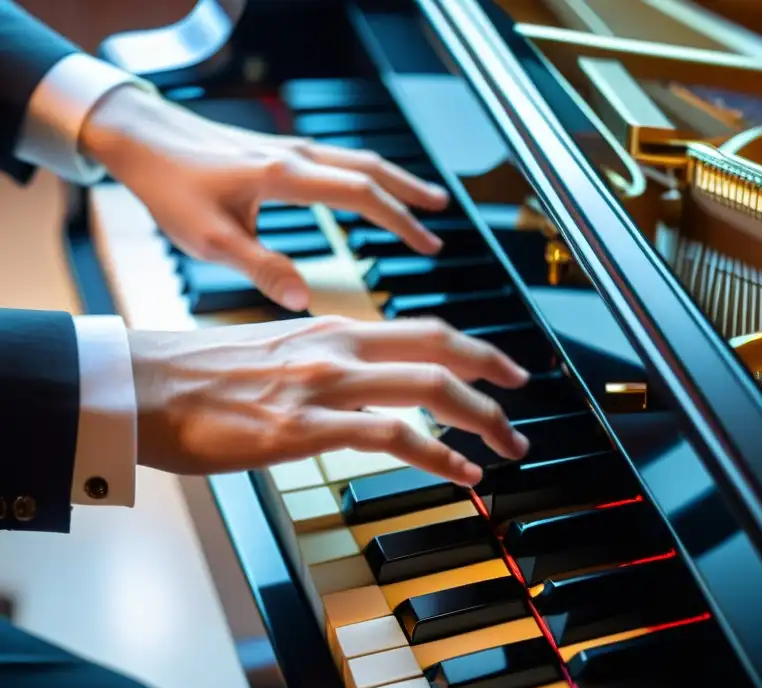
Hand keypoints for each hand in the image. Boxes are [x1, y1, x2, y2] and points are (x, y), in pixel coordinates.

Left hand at [80, 86, 448, 311]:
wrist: (141, 137)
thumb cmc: (171, 187)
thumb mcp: (211, 239)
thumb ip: (261, 268)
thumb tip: (303, 300)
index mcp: (286, 178)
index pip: (362, 195)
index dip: (400, 220)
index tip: (428, 244)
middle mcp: (296, 158)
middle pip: (371, 169)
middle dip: (410, 193)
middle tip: (442, 214)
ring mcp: (290, 150)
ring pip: (357, 159)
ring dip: (394, 179)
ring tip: (423, 198)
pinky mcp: (279, 152)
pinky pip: (338, 159)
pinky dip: (366, 174)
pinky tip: (368, 189)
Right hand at [128, 317, 529, 485]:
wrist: (140, 386)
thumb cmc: (197, 376)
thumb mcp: (274, 354)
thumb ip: (323, 365)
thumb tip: (358, 390)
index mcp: (330, 329)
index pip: (421, 330)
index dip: (472, 348)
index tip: (502, 367)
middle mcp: (336, 348)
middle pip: (440, 349)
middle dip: (493, 377)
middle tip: (521, 403)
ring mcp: (323, 385)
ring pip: (428, 388)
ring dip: (481, 418)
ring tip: (507, 446)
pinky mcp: (304, 428)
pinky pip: (392, 436)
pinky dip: (438, 455)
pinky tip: (462, 474)